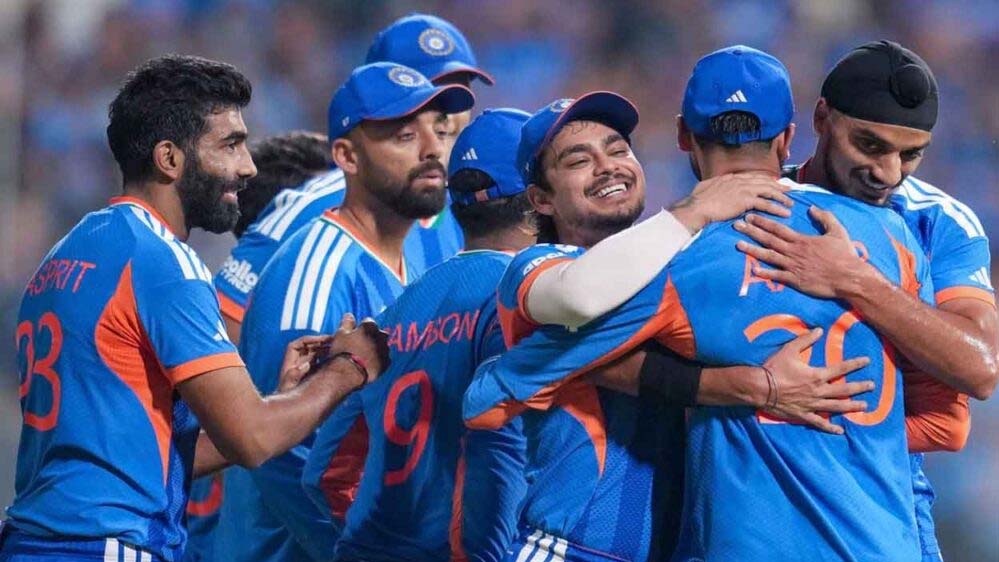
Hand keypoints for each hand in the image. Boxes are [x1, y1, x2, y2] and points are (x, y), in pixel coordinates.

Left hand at [276, 334, 334, 392]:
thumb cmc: (287, 395)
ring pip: (314, 352)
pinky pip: (318, 360)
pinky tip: (335, 357)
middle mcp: (296, 362)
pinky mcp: (310, 371)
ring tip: (336, 346)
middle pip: (308, 346)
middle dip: (320, 342)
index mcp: (289, 362)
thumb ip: (295, 375)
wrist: (288, 406)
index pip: (298, 345)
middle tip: (333, 340)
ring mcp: (304, 366)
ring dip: (324, 348)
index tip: (321, 340)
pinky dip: (326, 357)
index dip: (309, 340)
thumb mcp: (289, 386)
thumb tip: (306, 365)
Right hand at [323, 313, 390, 384]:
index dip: (360, 328)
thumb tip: (349, 315)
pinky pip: (384, 358)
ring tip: (363, 357)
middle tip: (360, 346)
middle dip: (371, 337)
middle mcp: (381, 336)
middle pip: (378, 333)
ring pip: (382, 346)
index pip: (368, 321)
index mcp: (370, 327)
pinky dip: (378, 360)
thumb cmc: (342, 352)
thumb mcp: (340, 334)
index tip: (354, 335)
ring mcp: (385, 350)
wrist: (348, 374)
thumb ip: (347, 323)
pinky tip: (369, 364)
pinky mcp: (386, 363)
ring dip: (376, 348)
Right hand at [669, 172, 791, 232]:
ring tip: (791, 202)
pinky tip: (785, 212)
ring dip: (781, 196)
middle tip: (789, 189)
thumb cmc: (696, 201)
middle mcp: (739, 180)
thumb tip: (713, 186)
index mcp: (730, 177)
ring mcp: (743, 189)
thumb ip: (713, 186)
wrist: (696, 208)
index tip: (772, 183)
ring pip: (768, 190)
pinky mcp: (746, 200)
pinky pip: (766, 203)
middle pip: (763, 181)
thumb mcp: (704, 188)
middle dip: (777, 185)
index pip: (751, 177)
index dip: (763, 180)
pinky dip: (777, 208)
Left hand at [734, 206, 874, 298]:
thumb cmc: (844, 255)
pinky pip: (777, 276)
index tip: (750, 216)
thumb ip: (825, 218)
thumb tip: (812, 208)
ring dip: (752, 250)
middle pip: (769, 240)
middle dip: (751, 232)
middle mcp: (794, 252)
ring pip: (769, 256)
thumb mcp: (837, 231)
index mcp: (802, 240)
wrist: (849, 277)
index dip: (763, 222)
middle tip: (737, 225)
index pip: (778, 228)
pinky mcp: (796, 280)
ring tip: (738, 245)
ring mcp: (793, 266)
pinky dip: (765, 273)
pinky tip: (753, 270)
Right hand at [761, 328, 873, 433]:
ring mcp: (811, 405)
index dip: (855, 364)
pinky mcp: (803, 415)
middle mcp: (818, 391)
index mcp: (816, 375)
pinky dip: (830, 427)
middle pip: (843, 389)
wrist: (759, 387)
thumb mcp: (789, 350)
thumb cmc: (774, 368)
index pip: (840, 368)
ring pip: (836, 407)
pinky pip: (819, 423)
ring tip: (864, 406)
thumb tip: (819, 330)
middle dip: (859, 387)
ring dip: (851, 406)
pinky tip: (840, 431)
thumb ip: (805, 340)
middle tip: (871, 386)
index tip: (867, 361)